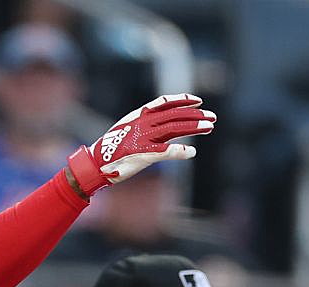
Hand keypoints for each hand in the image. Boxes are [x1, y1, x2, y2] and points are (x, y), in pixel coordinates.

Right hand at [67, 94, 215, 196]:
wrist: (95, 164)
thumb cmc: (112, 151)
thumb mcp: (127, 132)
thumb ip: (145, 128)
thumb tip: (161, 130)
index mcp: (138, 116)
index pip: (164, 102)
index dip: (182, 100)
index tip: (197, 101)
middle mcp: (142, 124)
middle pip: (174, 115)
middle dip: (195, 115)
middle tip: (212, 117)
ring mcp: (143, 138)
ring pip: (174, 129)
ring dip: (194, 127)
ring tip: (209, 127)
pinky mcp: (143, 154)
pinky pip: (166, 151)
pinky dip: (180, 152)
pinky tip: (191, 152)